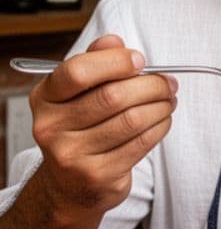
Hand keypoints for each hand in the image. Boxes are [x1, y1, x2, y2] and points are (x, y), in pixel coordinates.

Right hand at [30, 33, 176, 217]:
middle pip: (112, 96)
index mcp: (44, 98)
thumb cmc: (78, 130)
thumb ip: (94, 63)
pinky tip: (162, 120)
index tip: (139, 60)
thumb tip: (115, 42)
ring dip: (160, 106)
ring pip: (131, 120)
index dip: (115, 62)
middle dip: (150, 85)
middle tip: (168, 83)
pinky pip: (140, 144)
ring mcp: (73, 155)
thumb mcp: (77, 94)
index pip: (78, 72)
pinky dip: (159, 127)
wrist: (69, 186)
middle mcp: (52, 127)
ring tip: (169, 100)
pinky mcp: (98, 176)